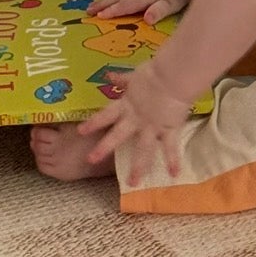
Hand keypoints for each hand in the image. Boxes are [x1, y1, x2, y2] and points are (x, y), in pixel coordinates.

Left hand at [79, 60, 193, 184]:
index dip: (93, 123)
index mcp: (126, 105)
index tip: (80, 132)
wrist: (172, 77)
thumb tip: (109, 75)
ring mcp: (151, 127)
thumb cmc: (154, 73)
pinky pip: (171, 148)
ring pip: (143, 150)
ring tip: (133, 183)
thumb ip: (122, 80)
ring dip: (138, 167)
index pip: (105, 115)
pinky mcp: (168, 129)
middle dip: (103, 148)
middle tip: (90, 160)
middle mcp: (135, 119)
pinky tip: (174, 175)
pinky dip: (173, 161)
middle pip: (117, 136)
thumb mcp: (135, 76)